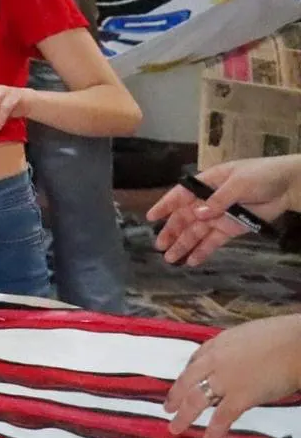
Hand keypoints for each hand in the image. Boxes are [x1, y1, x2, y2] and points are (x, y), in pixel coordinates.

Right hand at [146, 157, 298, 265]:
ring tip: (170, 258)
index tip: (151, 217)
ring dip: (183, 244)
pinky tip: (192, 261)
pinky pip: (213, 242)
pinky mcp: (230, 229)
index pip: (180, 195)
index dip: (165, 206)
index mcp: (206, 184)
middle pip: (185, 218)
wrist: (288, 186)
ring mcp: (219, 216)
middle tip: (159, 246)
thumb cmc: (261, 175)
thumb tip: (198, 215)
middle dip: (171, 232)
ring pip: (196, 232)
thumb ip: (218, 200)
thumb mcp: (238, 183)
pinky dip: (202, 251)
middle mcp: (208, 202)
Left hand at [165, 314, 300, 437]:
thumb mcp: (245, 337)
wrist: (295, 345)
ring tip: (174, 429)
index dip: (187, 375)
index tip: (183, 384)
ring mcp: (224, 380)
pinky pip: (221, 419)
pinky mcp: (240, 398)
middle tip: (167, 408)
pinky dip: (212, 434)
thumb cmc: (279, 338)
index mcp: (217, 344)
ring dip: (183, 417)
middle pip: (187, 381)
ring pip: (196, 400)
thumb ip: (233, 351)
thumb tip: (235, 362)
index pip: (195, 361)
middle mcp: (214, 361)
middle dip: (175, 396)